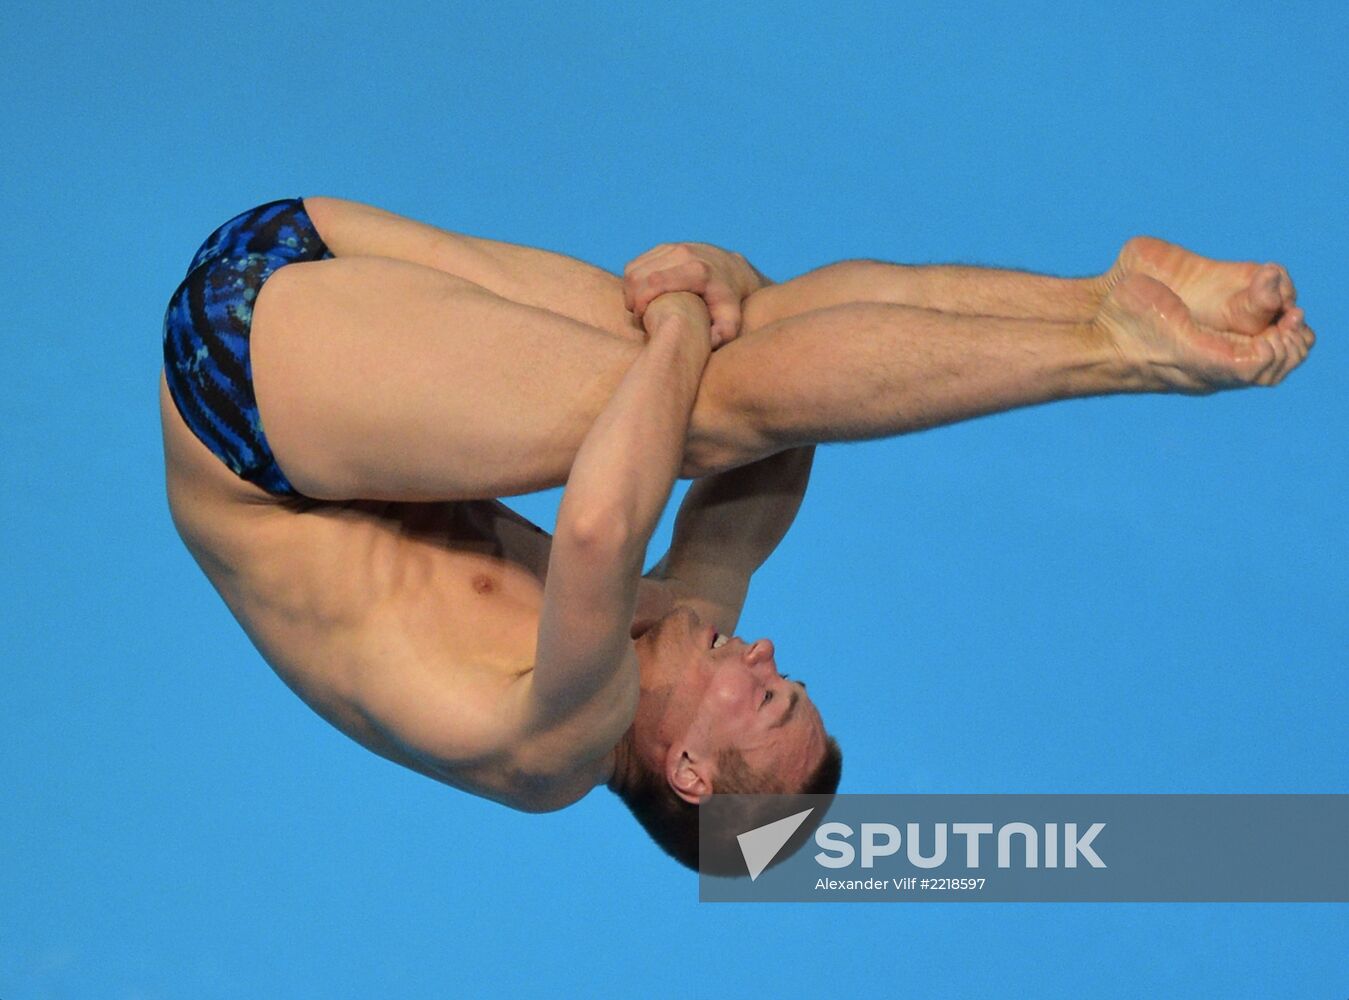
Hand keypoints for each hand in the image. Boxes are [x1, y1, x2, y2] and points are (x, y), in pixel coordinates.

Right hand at [623, 242, 759, 347]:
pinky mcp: (666, 247)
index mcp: (697, 271)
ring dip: (630, 290)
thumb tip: (707, 343)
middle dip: (631, 297)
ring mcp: (673, 247)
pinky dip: (633, 281)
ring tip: (639, 307)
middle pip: (638, 274)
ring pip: (634, 268)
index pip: (654, 281)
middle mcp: (683, 254)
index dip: (639, 300)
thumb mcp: (732, 323)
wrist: (735, 272)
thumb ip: (722, 336)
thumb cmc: (730, 304)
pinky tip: (642, 296)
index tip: (641, 317)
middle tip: (638, 315)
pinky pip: (637, 263)